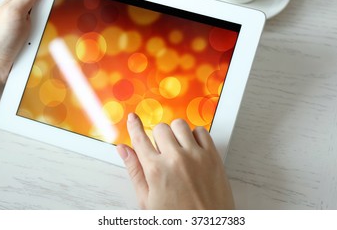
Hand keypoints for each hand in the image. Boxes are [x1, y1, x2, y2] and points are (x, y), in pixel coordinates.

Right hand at [117, 113, 234, 209]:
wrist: (207, 228)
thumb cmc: (177, 219)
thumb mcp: (148, 200)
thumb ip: (135, 171)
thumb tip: (123, 149)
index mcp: (156, 170)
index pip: (140, 138)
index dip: (134, 126)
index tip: (133, 118)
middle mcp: (176, 159)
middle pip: (161, 128)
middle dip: (158, 136)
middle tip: (161, 150)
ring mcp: (196, 156)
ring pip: (180, 125)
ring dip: (176, 133)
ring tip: (177, 148)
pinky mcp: (213, 156)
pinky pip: (202, 131)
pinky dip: (195, 136)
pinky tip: (192, 149)